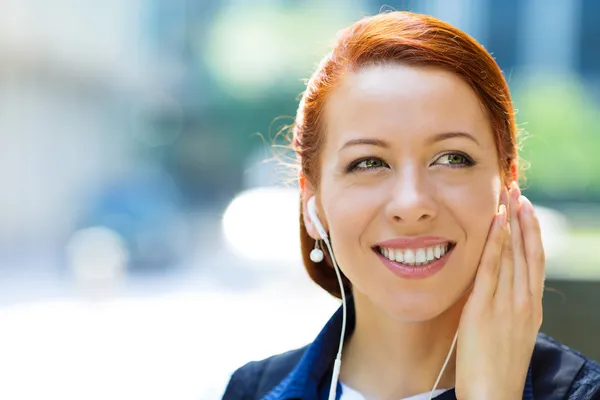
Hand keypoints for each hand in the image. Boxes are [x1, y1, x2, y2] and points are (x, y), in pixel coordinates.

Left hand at [455, 182, 545, 399]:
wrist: (493, 396)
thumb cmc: (496, 367)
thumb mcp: (511, 332)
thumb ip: (508, 306)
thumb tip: (499, 285)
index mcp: (531, 307)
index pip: (535, 260)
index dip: (532, 232)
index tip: (525, 209)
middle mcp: (525, 301)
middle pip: (529, 250)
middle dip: (524, 218)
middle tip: (518, 191)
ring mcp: (508, 303)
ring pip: (515, 253)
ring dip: (512, 222)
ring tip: (510, 196)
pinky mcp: (485, 308)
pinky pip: (493, 268)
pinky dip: (496, 242)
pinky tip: (496, 222)